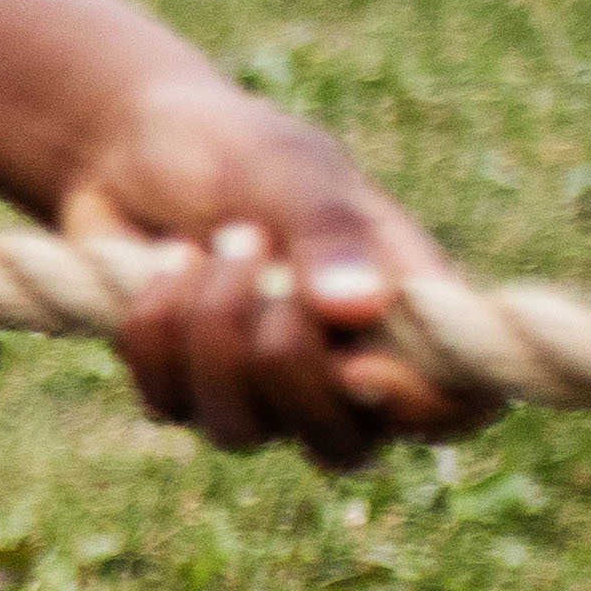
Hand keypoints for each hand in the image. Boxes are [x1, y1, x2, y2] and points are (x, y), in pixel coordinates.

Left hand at [49, 71, 488, 469]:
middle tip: (251, 248)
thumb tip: (359, 310)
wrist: (133, 144)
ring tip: (208, 243)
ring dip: (212, 327)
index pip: (457, 406)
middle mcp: (343, 368)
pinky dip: (156, 327)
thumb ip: (332, 232)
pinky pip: (170, 404)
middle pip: (343, 446)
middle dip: (286, 359)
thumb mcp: (294, 170)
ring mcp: (261, 391)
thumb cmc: (240, 151)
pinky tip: (164, 263)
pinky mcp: (183, 389)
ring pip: (244, 431)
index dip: (423, 410)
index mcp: (406, 314)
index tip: (356, 363)